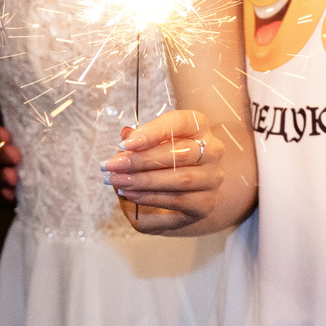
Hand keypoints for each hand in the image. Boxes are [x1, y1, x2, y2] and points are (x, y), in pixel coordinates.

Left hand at [100, 109, 228, 234]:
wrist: (185, 191)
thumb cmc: (164, 159)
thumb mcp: (150, 144)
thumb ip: (138, 139)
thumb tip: (126, 134)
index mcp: (199, 126)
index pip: (180, 122)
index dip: (153, 132)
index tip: (125, 143)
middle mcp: (213, 150)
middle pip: (180, 153)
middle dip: (142, 160)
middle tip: (113, 166)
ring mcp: (213, 178)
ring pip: (181, 179)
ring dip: (144, 181)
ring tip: (118, 181)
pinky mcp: (207, 203)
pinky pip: (178, 200)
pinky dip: (151, 198)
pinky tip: (131, 194)